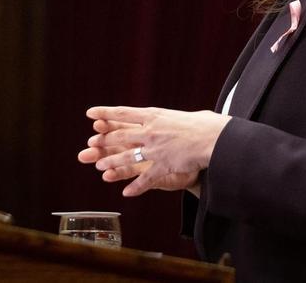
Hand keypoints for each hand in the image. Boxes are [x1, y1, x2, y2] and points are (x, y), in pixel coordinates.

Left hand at [77, 106, 230, 196]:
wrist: (215, 138)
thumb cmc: (205, 124)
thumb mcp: (183, 115)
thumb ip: (170, 119)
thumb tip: (167, 120)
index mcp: (154, 116)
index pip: (124, 113)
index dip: (105, 113)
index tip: (90, 113)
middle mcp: (151, 131)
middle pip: (120, 136)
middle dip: (104, 142)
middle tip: (92, 145)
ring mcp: (155, 150)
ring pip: (127, 158)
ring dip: (112, 163)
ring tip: (100, 168)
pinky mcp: (164, 166)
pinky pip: (146, 179)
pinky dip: (136, 187)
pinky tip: (126, 193)